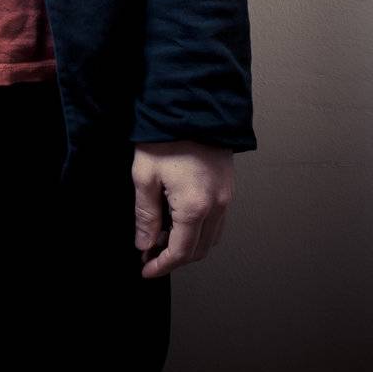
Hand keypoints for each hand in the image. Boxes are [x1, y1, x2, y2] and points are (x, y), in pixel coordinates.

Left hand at [132, 140, 234, 278]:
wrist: (192, 102)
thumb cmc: (168, 134)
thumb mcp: (145, 175)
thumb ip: (145, 215)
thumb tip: (144, 243)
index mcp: (195, 207)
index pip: (180, 252)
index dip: (161, 265)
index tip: (146, 269)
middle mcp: (217, 206)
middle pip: (199, 250)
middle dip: (174, 257)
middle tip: (149, 253)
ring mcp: (226, 196)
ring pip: (210, 237)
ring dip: (187, 243)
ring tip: (161, 235)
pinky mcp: (228, 185)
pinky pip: (216, 219)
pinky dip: (198, 228)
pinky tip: (178, 218)